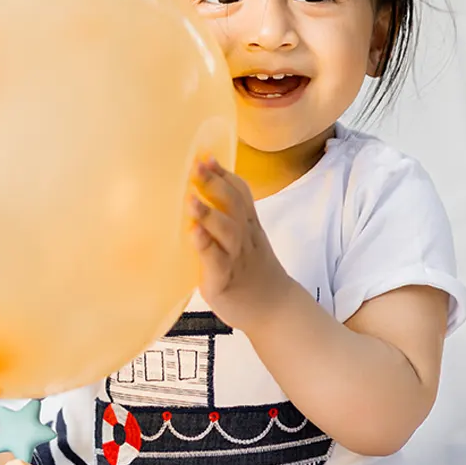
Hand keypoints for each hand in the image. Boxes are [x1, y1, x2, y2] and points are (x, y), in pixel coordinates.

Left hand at [186, 156, 287, 331]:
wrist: (274, 309)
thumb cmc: (252, 271)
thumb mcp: (245, 240)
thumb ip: (228, 220)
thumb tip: (198, 198)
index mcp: (248, 225)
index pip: (240, 193)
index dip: (224, 174)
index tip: (207, 156)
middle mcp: (244, 237)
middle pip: (233, 204)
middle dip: (215, 184)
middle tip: (196, 167)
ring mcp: (236, 257)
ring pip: (227, 230)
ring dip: (209, 213)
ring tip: (191, 199)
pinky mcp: (224, 279)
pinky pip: (216, 259)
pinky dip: (205, 245)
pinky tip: (193, 233)